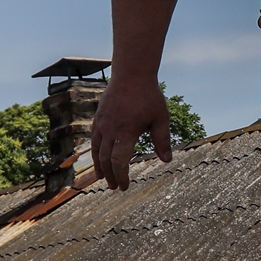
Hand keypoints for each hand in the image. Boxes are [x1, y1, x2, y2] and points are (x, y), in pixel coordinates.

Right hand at [89, 75, 171, 189]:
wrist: (132, 74)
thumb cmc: (149, 96)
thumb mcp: (161, 119)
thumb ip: (162, 140)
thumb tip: (167, 160)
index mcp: (125, 133)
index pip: (119, 162)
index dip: (121, 176)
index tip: (124, 187)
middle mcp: (110, 130)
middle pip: (106, 159)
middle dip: (110, 175)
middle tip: (115, 187)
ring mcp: (102, 123)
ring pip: (96, 149)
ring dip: (100, 166)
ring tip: (103, 178)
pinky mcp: (98, 117)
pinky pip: (93, 137)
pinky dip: (95, 150)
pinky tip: (98, 156)